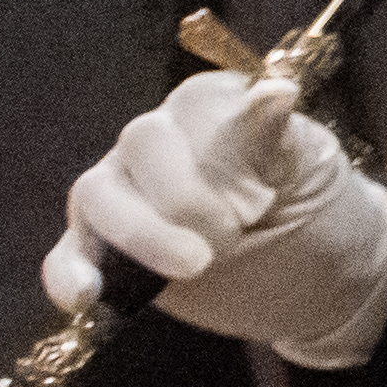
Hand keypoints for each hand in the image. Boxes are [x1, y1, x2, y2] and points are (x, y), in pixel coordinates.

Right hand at [47, 68, 386, 365]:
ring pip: (97, 191)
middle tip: (233, 239)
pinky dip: (69, 272)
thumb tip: (275, 89)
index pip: (195, 102)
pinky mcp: (104, 248)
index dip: (223, 151)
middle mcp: (159, 138)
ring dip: (139, 232)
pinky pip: (68, 252)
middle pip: (142, 141)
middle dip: (186, 196)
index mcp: (214, 107)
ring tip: (191, 268)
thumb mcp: (310, 176)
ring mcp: (124, 191)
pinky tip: (85, 297)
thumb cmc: (315, 212)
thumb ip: (277, 138)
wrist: (317, 279)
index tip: (261, 201)